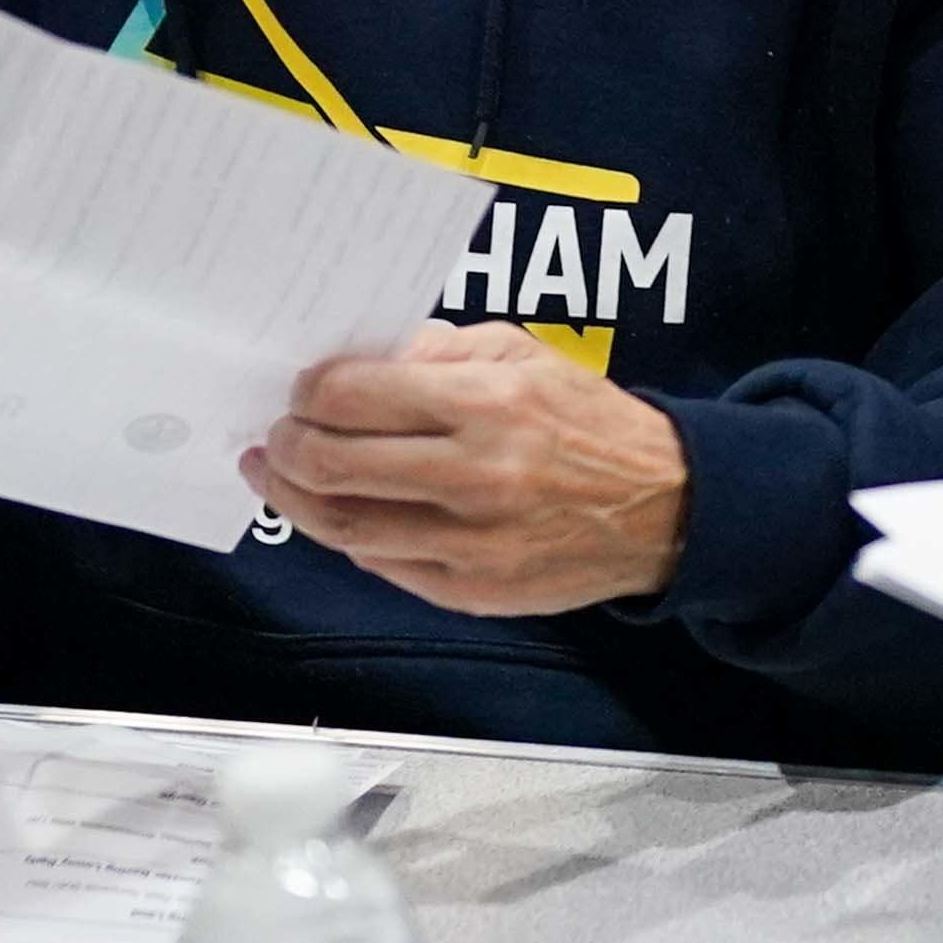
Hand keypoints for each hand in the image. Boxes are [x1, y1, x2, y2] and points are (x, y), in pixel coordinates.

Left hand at [249, 323, 688, 614]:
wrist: (665, 506)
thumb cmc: (588, 420)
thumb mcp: (524, 355)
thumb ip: (438, 351)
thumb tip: (357, 365)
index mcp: (489, 403)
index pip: (355, 396)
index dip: (310, 392)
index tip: (301, 389)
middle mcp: (477, 474)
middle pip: (334, 465)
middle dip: (288, 447)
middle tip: (276, 436)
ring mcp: (473, 542)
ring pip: (344, 527)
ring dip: (296, 499)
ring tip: (281, 477)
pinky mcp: (473, 590)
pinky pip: (384, 564)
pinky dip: (351, 537)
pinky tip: (344, 513)